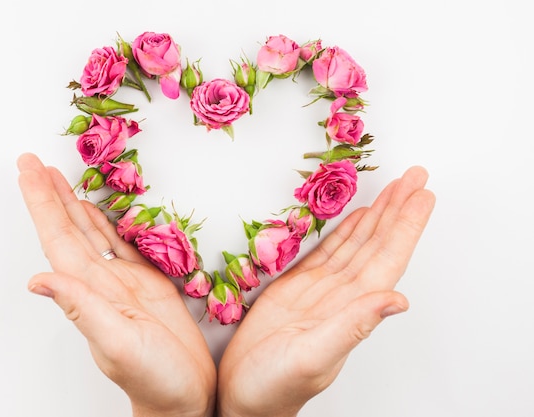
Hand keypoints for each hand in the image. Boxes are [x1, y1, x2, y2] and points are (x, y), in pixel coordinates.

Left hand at [17, 153, 215, 416]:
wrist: (186, 394)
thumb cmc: (155, 377)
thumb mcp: (117, 343)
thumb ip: (81, 309)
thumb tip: (39, 279)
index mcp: (90, 292)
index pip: (58, 238)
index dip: (42, 204)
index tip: (28, 172)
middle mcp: (100, 282)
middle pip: (69, 229)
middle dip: (50, 194)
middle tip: (31, 162)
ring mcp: (122, 282)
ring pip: (91, 233)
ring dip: (72, 205)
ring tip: (57, 177)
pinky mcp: (146, 284)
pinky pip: (120, 246)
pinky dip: (105, 225)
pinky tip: (96, 212)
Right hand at [217, 166, 434, 416]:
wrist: (242, 397)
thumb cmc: (274, 386)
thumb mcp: (313, 356)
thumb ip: (353, 325)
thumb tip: (398, 299)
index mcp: (352, 308)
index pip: (388, 257)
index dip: (406, 225)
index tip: (423, 195)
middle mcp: (343, 296)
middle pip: (378, 243)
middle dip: (398, 208)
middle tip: (415, 176)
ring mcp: (322, 291)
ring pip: (357, 244)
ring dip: (377, 215)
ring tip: (395, 188)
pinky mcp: (297, 289)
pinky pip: (328, 253)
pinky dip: (345, 232)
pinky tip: (356, 218)